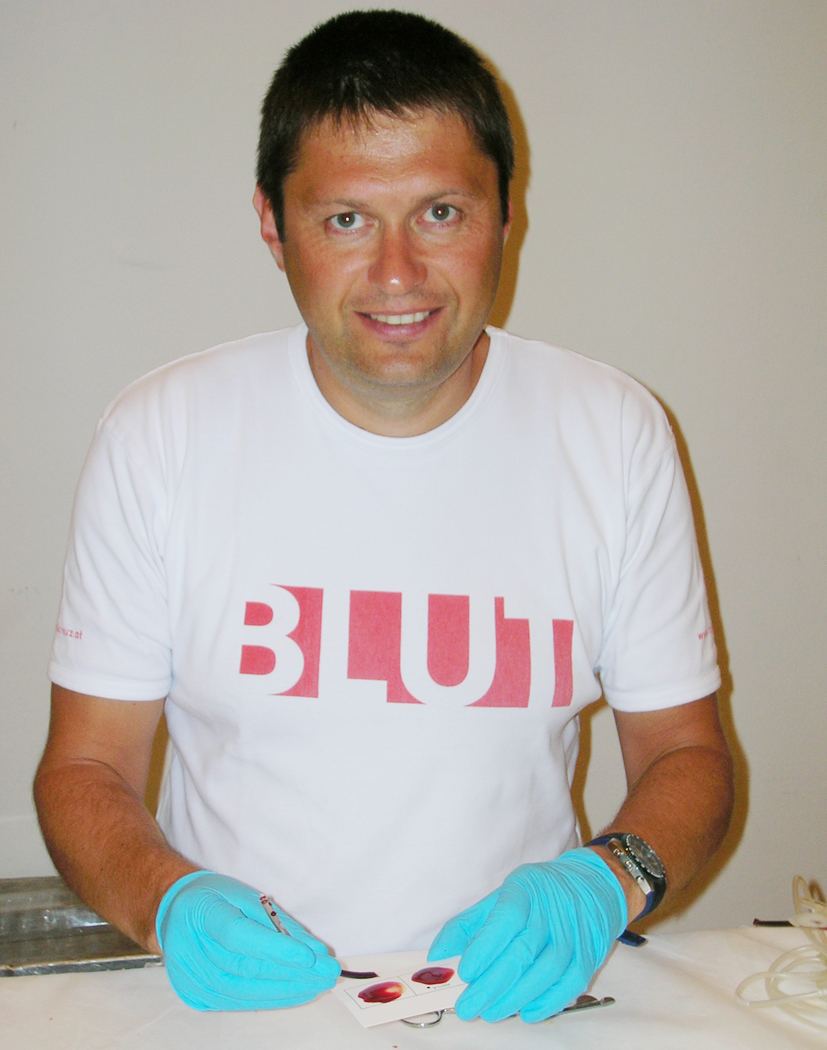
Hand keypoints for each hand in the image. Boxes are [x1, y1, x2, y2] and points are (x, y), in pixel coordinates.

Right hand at [155, 871, 340, 1009]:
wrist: (172, 914)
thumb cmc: (212, 899)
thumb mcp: (242, 893)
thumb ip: (275, 920)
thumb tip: (311, 947)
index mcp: (201, 912)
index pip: (239, 935)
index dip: (275, 949)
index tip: (310, 956)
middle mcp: (190, 950)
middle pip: (246, 968)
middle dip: (293, 973)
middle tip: (328, 971)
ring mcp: (191, 979)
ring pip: (245, 991)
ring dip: (287, 990)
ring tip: (319, 983)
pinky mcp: (197, 997)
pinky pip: (239, 1001)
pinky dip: (271, 997)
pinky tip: (295, 992)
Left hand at [428, 848, 626, 1022]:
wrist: (591, 886)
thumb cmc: (535, 896)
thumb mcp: (500, 897)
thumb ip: (468, 925)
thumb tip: (437, 955)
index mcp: (525, 890)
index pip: (506, 919)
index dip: (485, 947)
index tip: (465, 973)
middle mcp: (552, 912)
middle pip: (523, 951)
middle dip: (492, 984)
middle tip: (467, 1007)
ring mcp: (573, 936)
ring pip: (545, 972)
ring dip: (515, 997)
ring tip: (490, 1012)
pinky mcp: (588, 957)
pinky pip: (569, 985)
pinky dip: (547, 1003)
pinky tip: (525, 1013)